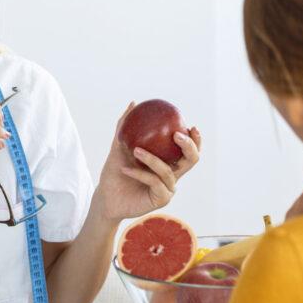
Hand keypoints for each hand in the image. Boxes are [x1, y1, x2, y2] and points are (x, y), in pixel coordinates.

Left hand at [93, 102, 202, 222]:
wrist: (106, 198)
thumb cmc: (115, 173)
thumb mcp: (118, 148)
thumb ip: (125, 128)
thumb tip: (133, 103)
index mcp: (168, 163)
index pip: (188, 150)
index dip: (196, 139)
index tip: (192, 125)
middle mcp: (172, 175)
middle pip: (191, 160)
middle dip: (189, 146)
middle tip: (176, 135)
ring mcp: (168, 189)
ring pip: (167, 171)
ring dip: (151, 159)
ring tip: (135, 150)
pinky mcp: (161, 200)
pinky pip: (154, 182)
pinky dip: (139, 173)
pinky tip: (125, 168)